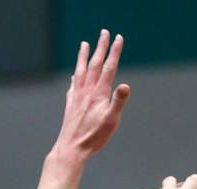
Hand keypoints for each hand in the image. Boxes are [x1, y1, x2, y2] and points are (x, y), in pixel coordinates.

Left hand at [54, 29, 129, 161]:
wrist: (72, 148)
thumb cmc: (93, 137)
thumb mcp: (111, 121)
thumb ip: (118, 102)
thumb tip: (125, 85)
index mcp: (98, 93)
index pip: (108, 68)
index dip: (114, 52)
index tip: (118, 38)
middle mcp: (86, 91)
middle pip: (94, 64)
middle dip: (100, 47)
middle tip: (104, 33)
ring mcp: (77, 97)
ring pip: (81, 71)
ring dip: (83, 56)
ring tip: (84, 44)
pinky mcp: (71, 105)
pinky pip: (73, 85)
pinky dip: (75, 76)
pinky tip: (74, 75)